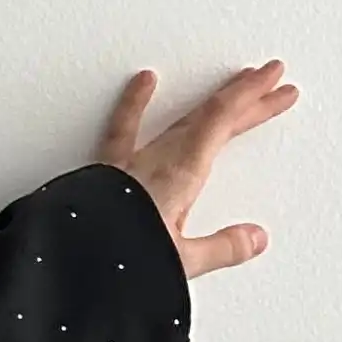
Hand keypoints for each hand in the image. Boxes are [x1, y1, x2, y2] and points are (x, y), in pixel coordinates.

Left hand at [95, 60, 297, 275]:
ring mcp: (129, 161)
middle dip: (244, 97)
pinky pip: (122, 128)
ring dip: (206, 100)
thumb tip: (256, 238)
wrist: (62, 262)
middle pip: (207, 117)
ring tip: (230, 80)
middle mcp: (155, 159)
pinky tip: (144, 80)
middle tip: (273, 80)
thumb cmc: (115, 262)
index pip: (222, 124)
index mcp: (179, 175)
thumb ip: (221, 248)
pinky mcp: (105, 169)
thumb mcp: (181, 262)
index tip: (279, 86)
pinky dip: (134, 104)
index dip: (253, 101)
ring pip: (176, 119)